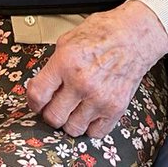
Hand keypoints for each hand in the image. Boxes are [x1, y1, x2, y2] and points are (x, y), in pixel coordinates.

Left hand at [25, 1, 167, 138]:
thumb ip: (53, 65)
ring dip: (69, 122)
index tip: (36, 102)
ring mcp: (99, 99)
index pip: (38, 95)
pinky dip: (89, 127)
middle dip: (50, 113)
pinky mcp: (115, 108)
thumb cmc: (103, 33)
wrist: (134, 36)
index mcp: (66, 63)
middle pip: (53, 117)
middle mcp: (82, 83)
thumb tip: (43, 84)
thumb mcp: (67, 40)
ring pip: (72, 129)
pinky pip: (95, 133)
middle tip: (53, 107)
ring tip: (72, 111)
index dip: (33, 102)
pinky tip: (88, 114)